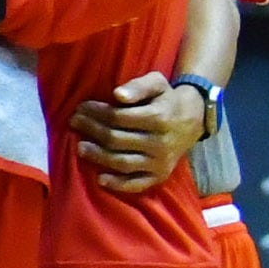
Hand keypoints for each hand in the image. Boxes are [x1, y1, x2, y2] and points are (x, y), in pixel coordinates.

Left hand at [69, 71, 210, 192]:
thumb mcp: (156, 83)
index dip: (95, 112)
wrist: (193, 119)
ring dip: (98, 156)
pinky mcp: (160, 175)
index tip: (81, 108)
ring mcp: (160, 162)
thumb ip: (137, 86)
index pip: (117, 117)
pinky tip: (100, 179)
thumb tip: (117, 94)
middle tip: (75, 122)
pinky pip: (138, 184)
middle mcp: (160, 142)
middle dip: (91, 130)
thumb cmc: (166, 99)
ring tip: (80, 147)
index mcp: (158, 118)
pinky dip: (118, 184)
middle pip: (116, 139)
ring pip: (122, 162)